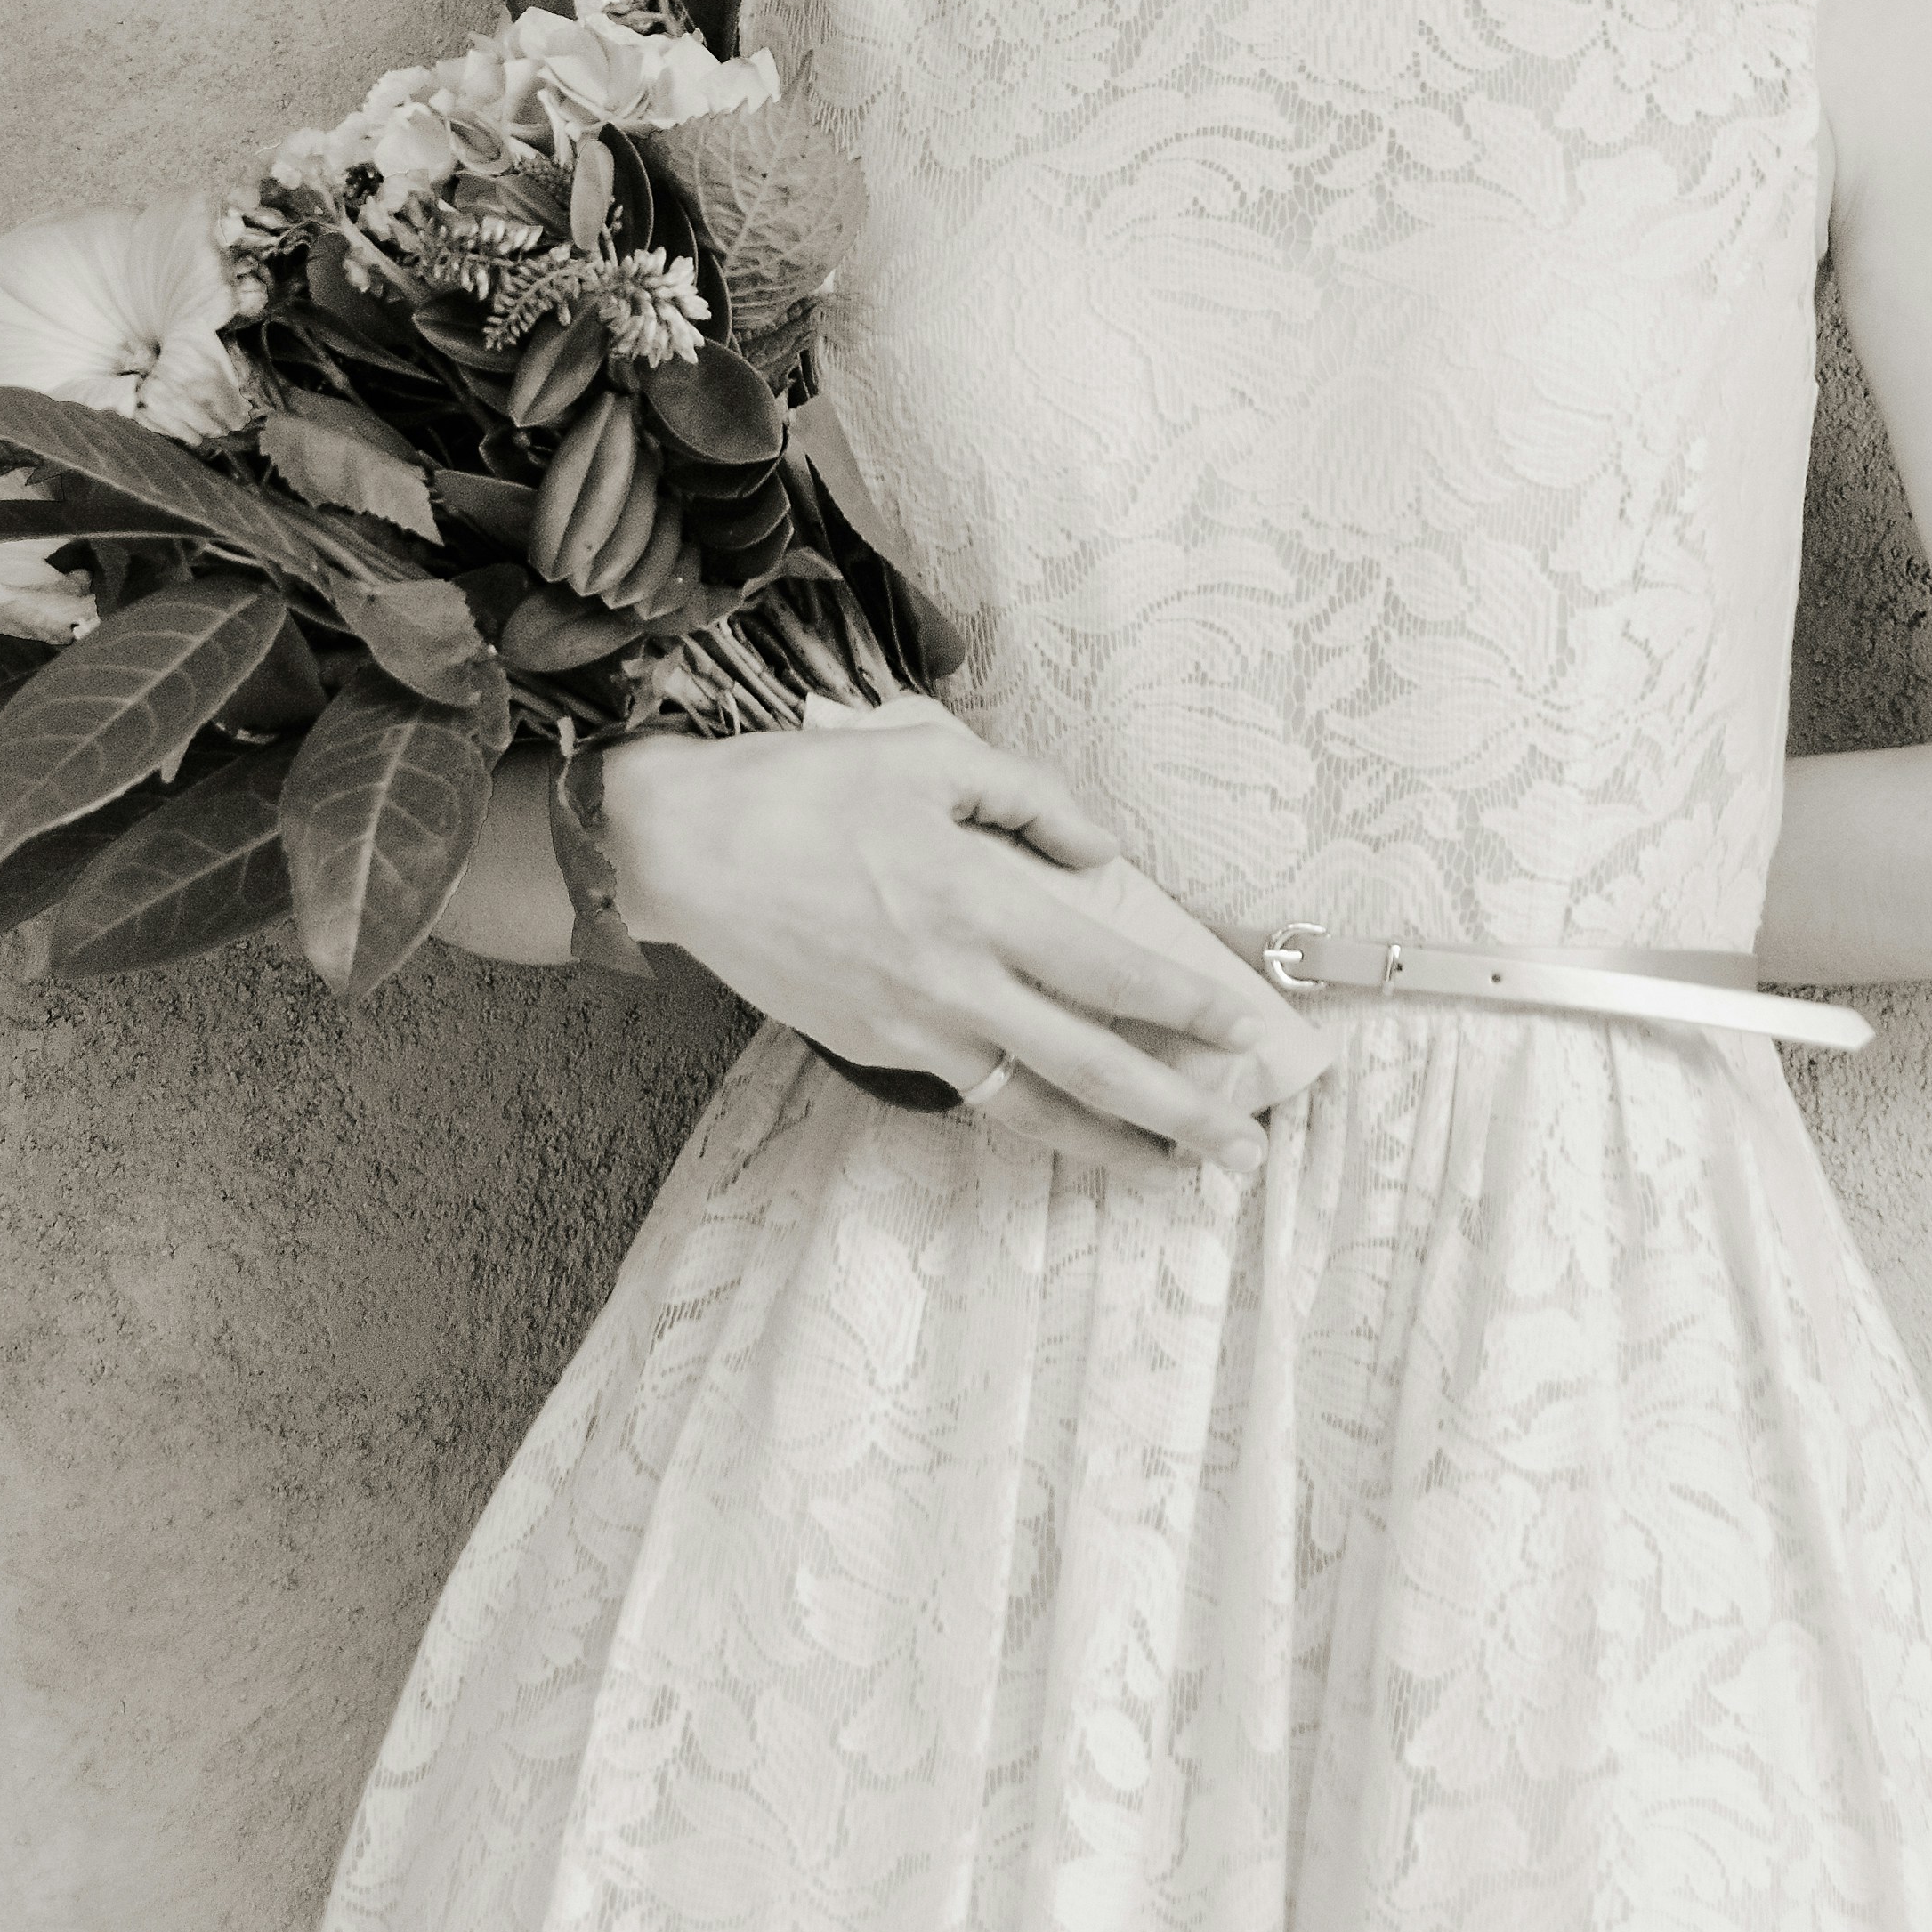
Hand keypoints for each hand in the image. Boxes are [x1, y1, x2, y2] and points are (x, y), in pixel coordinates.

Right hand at [594, 704, 1277, 1180]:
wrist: (684, 849)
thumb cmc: (807, 790)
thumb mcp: (930, 759)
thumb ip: (1031, 801)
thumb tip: (1100, 853)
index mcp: (975, 900)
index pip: (1107, 968)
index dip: (1185, 1006)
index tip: (1247, 1033)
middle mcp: (952, 980)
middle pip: (1087, 1065)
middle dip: (1177, 1113)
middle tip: (1245, 1152)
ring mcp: (910, 1028)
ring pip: (1031, 1105)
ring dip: (1112, 1143)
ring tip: (1175, 1171)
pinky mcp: (874, 1049)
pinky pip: (972, 1094)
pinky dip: (1030, 1118)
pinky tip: (1069, 1125)